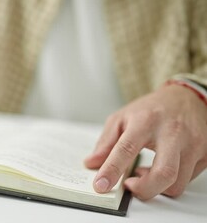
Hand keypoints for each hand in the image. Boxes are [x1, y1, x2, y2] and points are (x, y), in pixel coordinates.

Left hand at [85, 84, 206, 199]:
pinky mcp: (204, 155)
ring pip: (176, 183)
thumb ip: (105, 142)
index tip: (101, 185)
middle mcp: (172, 133)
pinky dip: (169, 182)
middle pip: (163, 174)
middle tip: (129, 186)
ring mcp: (192, 145)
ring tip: (143, 173)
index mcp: (146, 121)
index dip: (111, 170)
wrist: (185, 98)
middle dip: (143, 190)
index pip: (126, 149)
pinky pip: (186, 180)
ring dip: (155, 186)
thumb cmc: (151, 109)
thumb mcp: (121, 118)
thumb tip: (92, 164)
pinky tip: (159, 168)